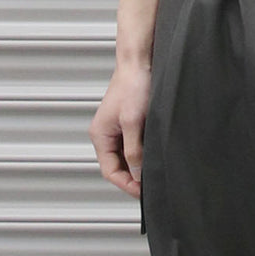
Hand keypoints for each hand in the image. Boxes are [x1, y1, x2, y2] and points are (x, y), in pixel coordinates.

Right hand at [88, 62, 151, 198]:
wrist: (139, 63)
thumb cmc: (133, 85)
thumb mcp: (133, 122)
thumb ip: (133, 151)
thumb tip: (136, 174)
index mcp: (100, 136)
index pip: (110, 172)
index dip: (127, 185)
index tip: (144, 192)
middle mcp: (106, 136)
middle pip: (118, 169)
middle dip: (133, 180)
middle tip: (152, 187)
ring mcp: (116, 132)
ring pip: (126, 161)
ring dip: (139, 169)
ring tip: (154, 175)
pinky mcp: (128, 127)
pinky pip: (133, 150)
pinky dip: (142, 158)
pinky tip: (153, 160)